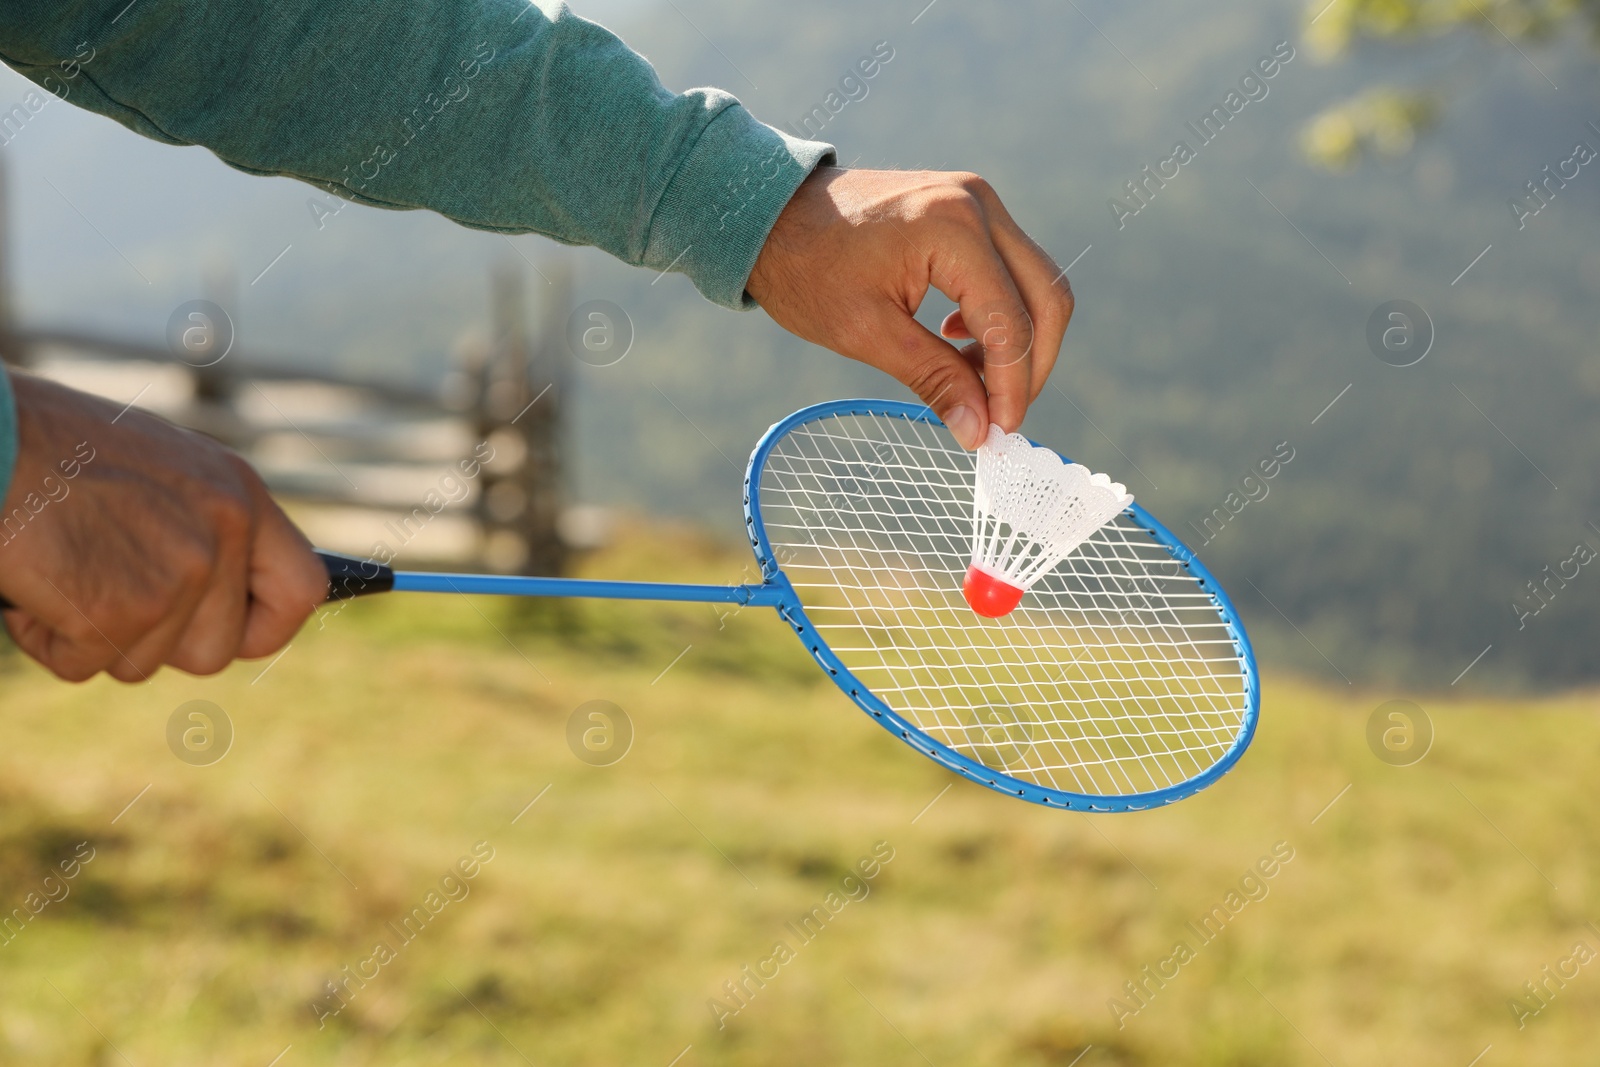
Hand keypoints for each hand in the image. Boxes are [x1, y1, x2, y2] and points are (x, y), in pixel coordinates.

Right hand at [0, 373, 326, 681]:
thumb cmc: (46, 443)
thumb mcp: (155, 467)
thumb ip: (198, 524)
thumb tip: (219, 595)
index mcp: (239, 492)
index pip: (303, 589)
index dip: (267, 628)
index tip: (235, 635)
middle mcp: (223, 533)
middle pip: (212, 650)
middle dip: (153, 641)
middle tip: (100, 592)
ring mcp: (179, 575)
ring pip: (142, 663)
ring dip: (91, 636)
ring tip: (57, 567)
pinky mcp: (120, 610)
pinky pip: (83, 665)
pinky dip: (44, 640)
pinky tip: (29, 582)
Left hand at [747, 167, 1073, 448]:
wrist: (770, 214)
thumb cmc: (806, 269)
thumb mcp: (866, 334)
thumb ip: (933, 379)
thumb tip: (981, 431)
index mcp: (952, 229)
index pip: (1011, 322)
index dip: (1012, 387)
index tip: (998, 434)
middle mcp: (978, 204)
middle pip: (1046, 298)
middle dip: (1031, 366)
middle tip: (999, 417)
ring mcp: (977, 201)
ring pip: (1035, 283)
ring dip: (1018, 342)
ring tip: (971, 383)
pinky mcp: (968, 209)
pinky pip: (1009, 269)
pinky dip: (1000, 314)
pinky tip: (954, 341)